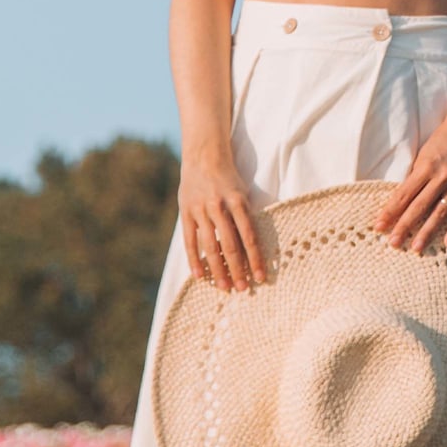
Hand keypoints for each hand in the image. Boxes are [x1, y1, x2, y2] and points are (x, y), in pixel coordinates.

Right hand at [179, 155, 267, 293]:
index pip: (249, 237)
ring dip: (218, 269)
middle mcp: (219, 207)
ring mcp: (201, 210)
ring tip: (224, 287)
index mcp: (238, 202)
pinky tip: (199, 276)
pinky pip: (190, 241)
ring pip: (210, 246)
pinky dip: (194, 259)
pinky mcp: (186, 213)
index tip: (260, 278)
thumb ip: (245, 216)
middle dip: (237, 270)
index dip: (255, 259)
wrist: (203, 156)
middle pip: (230, 245)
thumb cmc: (228, 178)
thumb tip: (253, 247)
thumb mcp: (242, 192)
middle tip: (243, 289)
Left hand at [372, 119, 446, 253]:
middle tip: (393, 243)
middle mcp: (442, 176)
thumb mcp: (423, 153)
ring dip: (427, 232)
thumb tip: (400, 200)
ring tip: (416, 248)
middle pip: (419, 206)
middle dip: (404, 226)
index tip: (379, 226)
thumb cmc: (442, 138)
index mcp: (426, 166)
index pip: (404, 194)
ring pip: (440, 213)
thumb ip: (415, 175)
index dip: (390, 211)